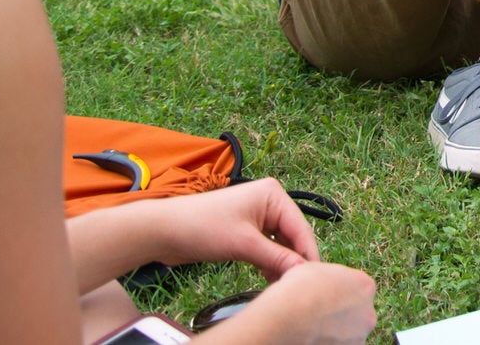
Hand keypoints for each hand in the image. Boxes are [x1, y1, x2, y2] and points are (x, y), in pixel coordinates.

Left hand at [142, 179, 320, 277]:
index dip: (307, 253)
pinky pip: (267, 247)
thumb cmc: (201, 227)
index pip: (300, 227)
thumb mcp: (244, 244)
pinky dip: (269, 262)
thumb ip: (277, 257)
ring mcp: (258, 216)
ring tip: (282, 286)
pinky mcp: (247, 230)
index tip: (314, 278)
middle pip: (292, 236)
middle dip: (293, 260)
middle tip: (296, 286)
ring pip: (280, 244)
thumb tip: (303, 271)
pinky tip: (270, 279)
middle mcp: (269, 202)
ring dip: (280, 263)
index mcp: (273, 194)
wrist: (164, 231)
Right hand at [214, 261, 376, 344]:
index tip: (322, 296)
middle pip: (355, 311)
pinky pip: (338, 344)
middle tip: (318, 314)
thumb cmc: (299, 289)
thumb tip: (323, 281)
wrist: (289, 318)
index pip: (355, 288)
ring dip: (335, 330)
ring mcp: (358, 335)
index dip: (337, 291)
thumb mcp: (314, 268)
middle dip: (340, 313)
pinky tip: (311, 337)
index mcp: (365, 286)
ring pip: (348, 331)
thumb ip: (328, 276)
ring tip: (312, 327)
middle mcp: (368, 313)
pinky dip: (328, 341)